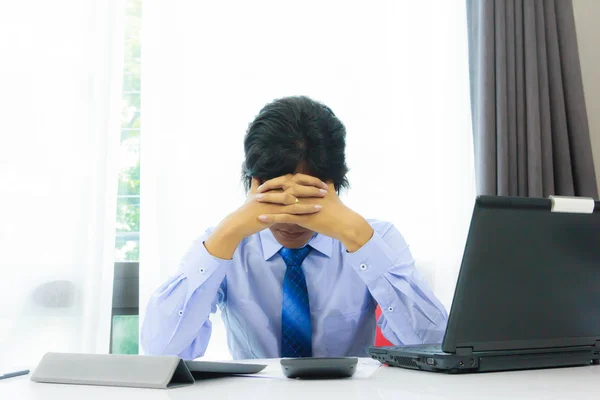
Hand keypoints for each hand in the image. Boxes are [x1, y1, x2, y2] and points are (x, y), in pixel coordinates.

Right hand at [204, 177, 324, 258]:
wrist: (238, 223)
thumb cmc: (246, 210)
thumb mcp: (252, 194)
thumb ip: (256, 184)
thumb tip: (256, 176)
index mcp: (272, 186)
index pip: (291, 179)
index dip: (305, 179)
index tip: (317, 180)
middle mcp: (274, 191)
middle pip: (297, 184)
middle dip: (312, 185)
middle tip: (325, 186)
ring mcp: (275, 201)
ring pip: (297, 196)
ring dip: (312, 195)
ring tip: (325, 196)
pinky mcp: (275, 213)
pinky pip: (294, 210)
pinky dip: (307, 209)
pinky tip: (317, 209)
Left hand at [257, 182, 373, 251]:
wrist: (344, 222)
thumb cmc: (338, 208)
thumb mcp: (331, 191)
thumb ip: (326, 182)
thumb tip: (326, 175)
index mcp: (309, 186)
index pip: (290, 179)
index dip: (278, 179)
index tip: (268, 181)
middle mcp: (305, 193)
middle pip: (283, 186)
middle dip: (269, 187)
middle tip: (258, 189)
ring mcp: (303, 205)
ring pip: (281, 201)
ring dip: (267, 200)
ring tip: (255, 200)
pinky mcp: (303, 218)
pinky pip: (283, 217)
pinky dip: (271, 217)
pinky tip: (261, 218)